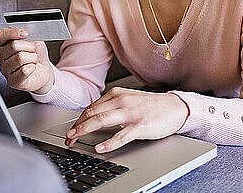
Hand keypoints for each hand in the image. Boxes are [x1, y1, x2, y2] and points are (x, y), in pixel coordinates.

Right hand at [0, 28, 53, 94]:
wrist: (43, 72)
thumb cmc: (36, 56)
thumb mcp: (36, 42)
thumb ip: (31, 37)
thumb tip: (27, 34)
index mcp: (3, 44)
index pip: (1, 34)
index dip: (13, 32)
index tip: (26, 33)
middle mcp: (1, 57)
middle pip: (14, 45)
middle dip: (30, 47)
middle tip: (33, 51)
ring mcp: (4, 70)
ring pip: (20, 58)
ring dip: (33, 58)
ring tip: (32, 61)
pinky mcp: (12, 81)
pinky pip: (24, 70)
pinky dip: (32, 67)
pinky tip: (31, 68)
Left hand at [64, 87, 189, 153]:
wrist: (174, 107)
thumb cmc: (151, 106)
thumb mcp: (128, 100)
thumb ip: (111, 106)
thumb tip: (92, 117)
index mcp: (116, 94)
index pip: (90, 108)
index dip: (78, 120)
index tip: (70, 131)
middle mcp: (121, 101)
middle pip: (92, 113)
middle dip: (77, 127)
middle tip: (68, 138)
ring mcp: (131, 113)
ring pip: (101, 121)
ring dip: (84, 130)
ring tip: (75, 139)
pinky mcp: (140, 125)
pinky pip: (121, 135)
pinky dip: (108, 142)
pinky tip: (100, 148)